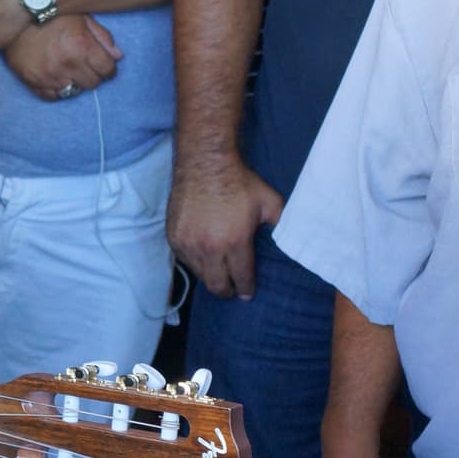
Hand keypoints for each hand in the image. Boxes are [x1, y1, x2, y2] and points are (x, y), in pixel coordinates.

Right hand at [3, 14, 122, 101]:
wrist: (14, 15)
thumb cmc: (51, 13)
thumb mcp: (81, 17)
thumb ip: (102, 37)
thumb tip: (118, 56)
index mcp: (82, 45)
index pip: (108, 70)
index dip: (108, 67)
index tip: (104, 64)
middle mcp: (68, 64)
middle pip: (93, 83)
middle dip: (93, 74)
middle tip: (85, 64)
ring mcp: (50, 75)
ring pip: (75, 92)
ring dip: (76, 82)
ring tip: (70, 69)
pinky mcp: (34, 82)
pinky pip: (53, 96)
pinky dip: (58, 89)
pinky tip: (57, 77)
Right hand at [166, 157, 281, 298]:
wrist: (206, 163)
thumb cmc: (239, 182)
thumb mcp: (270, 202)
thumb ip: (279, 225)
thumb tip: (285, 241)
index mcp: (235, 242)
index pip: (241, 278)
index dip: (246, 289)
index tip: (247, 294)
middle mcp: (209, 248)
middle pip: (217, 285)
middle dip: (227, 291)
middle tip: (232, 290)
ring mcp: (188, 243)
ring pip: (199, 274)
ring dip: (210, 276)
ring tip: (218, 273)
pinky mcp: (173, 236)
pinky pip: (185, 260)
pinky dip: (195, 262)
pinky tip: (203, 257)